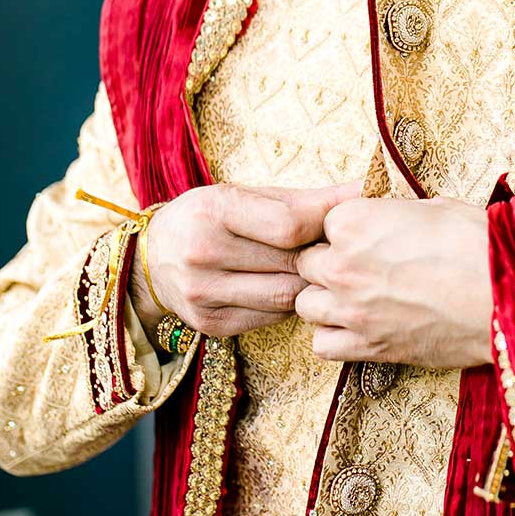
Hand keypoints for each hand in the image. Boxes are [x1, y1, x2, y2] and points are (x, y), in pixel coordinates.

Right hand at [130, 180, 361, 342]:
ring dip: (306, 284)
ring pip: (286, 297)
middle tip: (334, 249)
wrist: (151, 258)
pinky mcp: (210, 324)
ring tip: (311, 269)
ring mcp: (203, 294)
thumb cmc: (209, 217)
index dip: (324, 224)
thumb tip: (363, 191)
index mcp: (213, 211)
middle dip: (319, 256)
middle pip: (291, 264)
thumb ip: (304, 199)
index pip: (289, 225)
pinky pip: (271, 318)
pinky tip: (283, 286)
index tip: (344, 221)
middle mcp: (203, 254)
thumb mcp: (246, 195)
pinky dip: (285, 304)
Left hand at [295, 196, 492, 368]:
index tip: (367, 236)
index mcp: (355, 222)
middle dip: (330, 263)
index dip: (347, 230)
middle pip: (308, 264)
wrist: (507, 296)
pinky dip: (334, 337)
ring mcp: (351, 309)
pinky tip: (359, 327)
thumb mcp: (435, 207)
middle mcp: (343, 265)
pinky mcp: (367, 346)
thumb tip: (390, 217)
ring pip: (307, 304)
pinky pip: (322, 344)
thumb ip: (396, 213)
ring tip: (357, 297)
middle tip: (364, 266)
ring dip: (326, 299)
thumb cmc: (479, 245)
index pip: (325, 223)